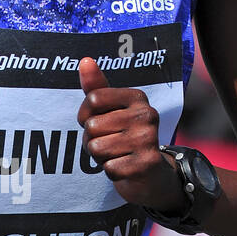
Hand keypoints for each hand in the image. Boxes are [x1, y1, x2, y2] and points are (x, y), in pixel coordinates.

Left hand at [77, 58, 184, 210]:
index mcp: (137, 97)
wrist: (151, 174)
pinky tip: (124, 167)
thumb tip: (85, 61)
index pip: (93, 99)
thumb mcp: (111, 111)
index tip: (96, 121)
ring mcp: (148, 139)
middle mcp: (146, 115)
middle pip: (92, 126)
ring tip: (117, 154)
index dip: (85, 115)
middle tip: (110, 143)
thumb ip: (96, 87)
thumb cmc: (124, 137)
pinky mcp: (145, 164)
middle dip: (92, 140)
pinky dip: (110, 171)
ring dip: (100, 156)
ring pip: (96, 148)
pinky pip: (107, 168)